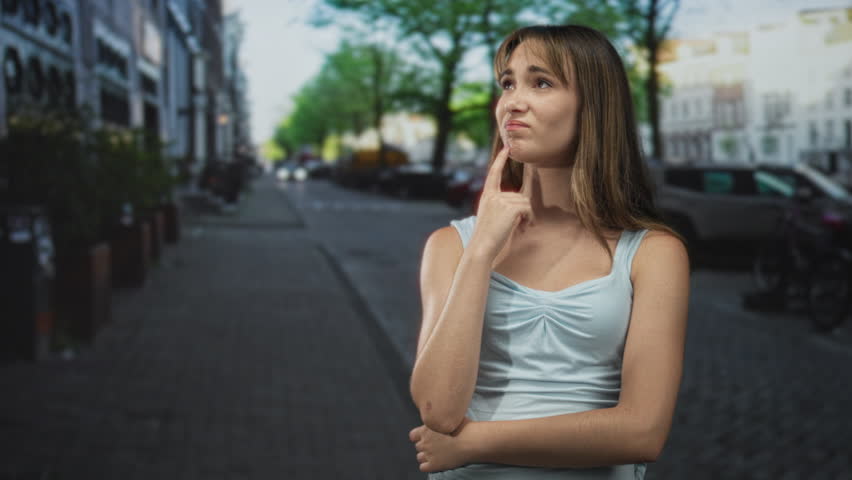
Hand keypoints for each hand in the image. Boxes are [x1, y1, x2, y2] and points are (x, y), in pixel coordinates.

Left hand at [409, 417, 472, 472]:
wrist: (469, 443)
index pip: (412, 435)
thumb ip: (440, 419)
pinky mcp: (432, 465)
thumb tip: (439, 416)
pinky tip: (437, 463)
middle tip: (436, 447)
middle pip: (418, 447)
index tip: (425, 438)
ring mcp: (428, 454)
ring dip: (426, 457)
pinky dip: (428, 466)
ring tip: (437, 455)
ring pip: (419, 457)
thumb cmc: (463, 429)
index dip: (419, 437)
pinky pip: (423, 467)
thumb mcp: (450, 418)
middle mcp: (424, 442)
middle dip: (425, 447)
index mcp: (426, 430)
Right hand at [469, 145, 535, 261]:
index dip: (500, 160)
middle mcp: (493, 195)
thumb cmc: (487, 237)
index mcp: (487, 196)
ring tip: (521, 228)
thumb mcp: (491, 216)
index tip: (506, 148)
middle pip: (520, 196)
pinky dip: (529, 218)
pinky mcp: (510, 208)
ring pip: (525, 203)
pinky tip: (522, 227)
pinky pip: (527, 208)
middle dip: (524, 211)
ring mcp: (501, 200)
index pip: (494, 174)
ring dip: (528, 216)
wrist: (481, 246)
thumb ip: (501, 207)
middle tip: (521, 226)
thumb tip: (522, 207)